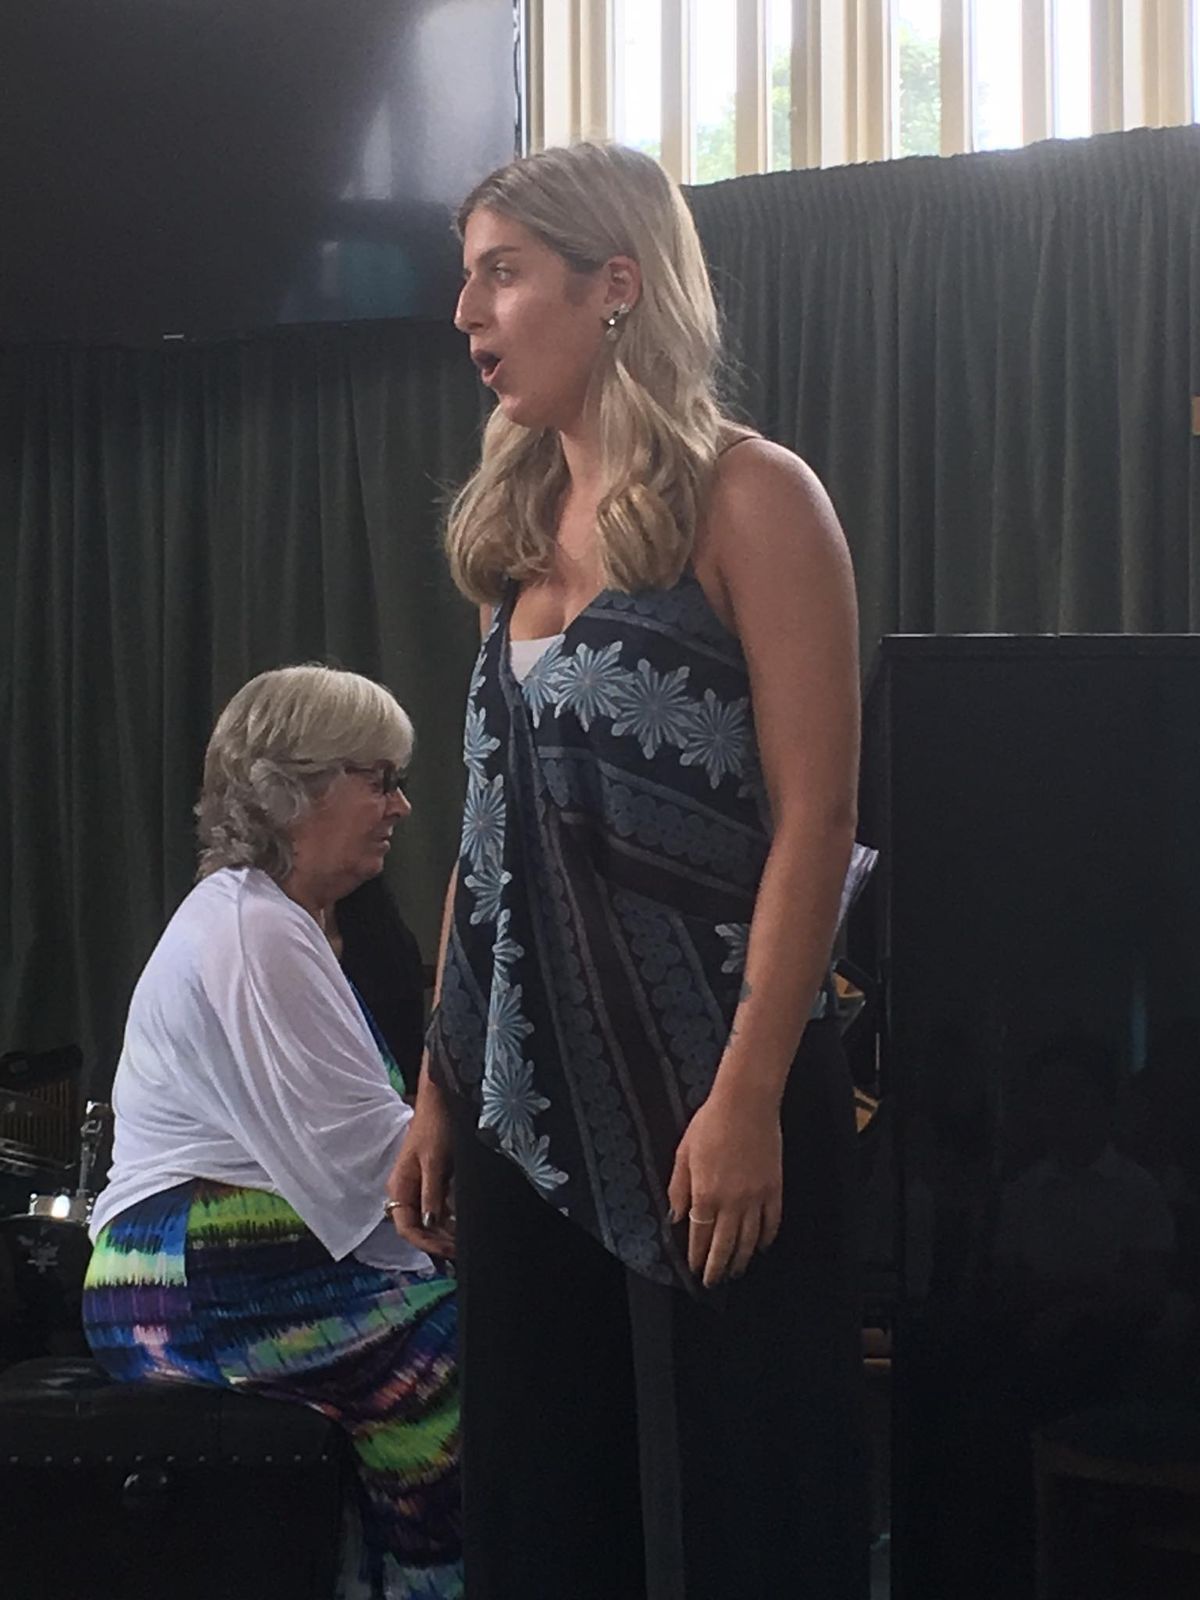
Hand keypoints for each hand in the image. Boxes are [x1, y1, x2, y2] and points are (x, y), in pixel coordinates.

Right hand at [387, 1068, 455, 1257]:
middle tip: (462, 1249)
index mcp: (399, 1185)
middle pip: (418, 1226)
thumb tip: (429, 1224)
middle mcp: (406, 1188)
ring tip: (466, 1238)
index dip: (426, 1243)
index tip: (448, 1250)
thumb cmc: (436, 1125)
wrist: (442, 1098)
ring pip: (430, 1218)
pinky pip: (438, 1205)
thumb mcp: (435, 1161)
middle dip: (438, 1240)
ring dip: (446, 1230)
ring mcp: (419, 1184)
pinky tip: (465, 1219)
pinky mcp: (433, 1178)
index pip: (406, 1228)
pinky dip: (451, 1215)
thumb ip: (431, 1193)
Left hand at [666, 1088, 782, 1287]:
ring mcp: (756, 1198)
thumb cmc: (710, 1123)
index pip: (700, 1237)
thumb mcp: (684, 1153)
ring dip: (742, 1260)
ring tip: (735, 1271)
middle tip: (713, 1282)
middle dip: (718, 1268)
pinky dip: (767, 1239)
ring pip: (749, 1241)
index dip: (697, 1257)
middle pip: (725, 1246)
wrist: (747, 1103)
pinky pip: (772, 1223)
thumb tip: (676, 1218)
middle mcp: (732, 1202)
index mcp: (705, 1194)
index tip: (694, 1270)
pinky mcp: (775, 1189)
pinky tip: (761, 1247)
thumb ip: (679, 1188)